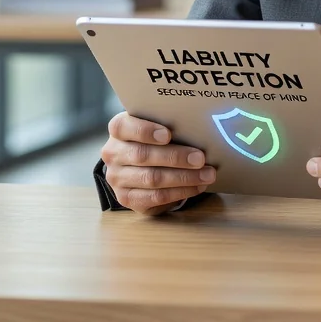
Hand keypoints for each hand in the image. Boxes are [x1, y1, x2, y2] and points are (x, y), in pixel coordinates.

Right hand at [101, 111, 215, 215]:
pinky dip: (180, 192)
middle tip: (200, 158)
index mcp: (118, 130)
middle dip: (175, 157)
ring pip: (151, 178)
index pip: (124, 127)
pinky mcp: (127, 198)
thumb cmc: (155, 138)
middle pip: (143, 155)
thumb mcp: (157, 124)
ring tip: (207, 174)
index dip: (145, 131)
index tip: (168, 135)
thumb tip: (199, 127)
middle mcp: (113, 154)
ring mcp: (117, 178)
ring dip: (183, 177)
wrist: (140, 163)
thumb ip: (169, 123)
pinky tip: (197, 186)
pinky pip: (155, 197)